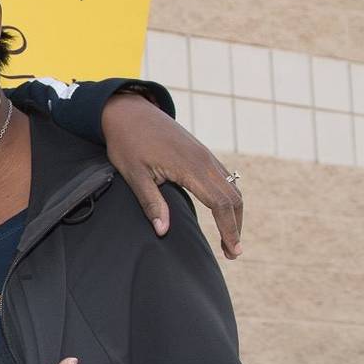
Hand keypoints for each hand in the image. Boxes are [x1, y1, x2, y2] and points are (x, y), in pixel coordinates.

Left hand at [102, 93, 242, 258]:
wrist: (129, 111)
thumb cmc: (127, 143)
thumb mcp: (133, 174)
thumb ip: (150, 202)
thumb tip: (163, 231)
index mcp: (191, 167)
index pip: (220, 204)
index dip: (229, 229)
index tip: (233, 251)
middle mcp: (206, 160)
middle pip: (233, 198)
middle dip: (236, 227)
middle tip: (232, 253)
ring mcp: (206, 155)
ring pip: (233, 188)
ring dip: (234, 213)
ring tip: (229, 238)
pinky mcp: (203, 153)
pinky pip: (225, 178)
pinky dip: (229, 198)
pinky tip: (221, 212)